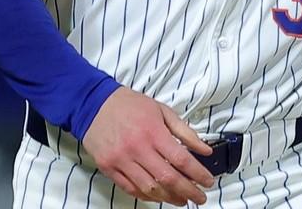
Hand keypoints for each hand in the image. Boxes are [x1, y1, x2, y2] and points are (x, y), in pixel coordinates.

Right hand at [82, 87, 215, 205]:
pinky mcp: (108, 168)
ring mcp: (121, 160)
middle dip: (188, 191)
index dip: (198, 174)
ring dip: (169, 198)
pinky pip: (130, 189)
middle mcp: (137, 148)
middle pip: (168, 178)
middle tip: (200, 198)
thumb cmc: (130, 105)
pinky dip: (147, 196)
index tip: (208, 182)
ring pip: (149, 189)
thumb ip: (185, 132)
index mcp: (153, 132)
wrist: (93, 103)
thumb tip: (205, 150)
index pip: (181, 159)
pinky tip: (159, 196)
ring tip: (182, 200)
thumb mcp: (162, 110)